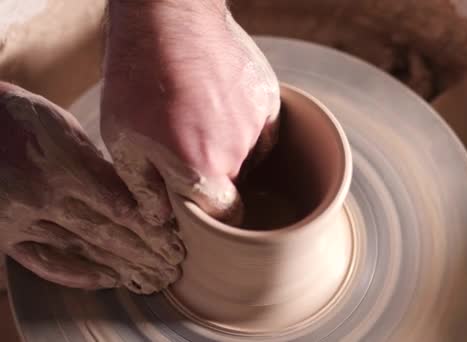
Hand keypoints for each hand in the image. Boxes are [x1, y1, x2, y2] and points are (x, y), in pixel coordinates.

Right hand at [0, 82, 183, 293]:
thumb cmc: (20, 117)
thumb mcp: (64, 128)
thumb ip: (96, 163)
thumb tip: (134, 193)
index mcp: (65, 165)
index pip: (120, 206)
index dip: (151, 227)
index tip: (176, 239)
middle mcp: (45, 196)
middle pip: (107, 232)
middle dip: (145, 252)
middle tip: (173, 267)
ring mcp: (23, 219)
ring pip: (82, 251)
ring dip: (122, 267)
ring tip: (152, 279)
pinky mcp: (6, 235)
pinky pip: (46, 264)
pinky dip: (80, 275)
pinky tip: (109, 280)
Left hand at [101, 1, 279, 223]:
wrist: (166, 17)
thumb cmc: (136, 77)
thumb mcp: (121, 138)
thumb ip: (144, 186)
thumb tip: (160, 217)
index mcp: (201, 170)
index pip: (227, 214)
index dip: (215, 214)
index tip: (203, 204)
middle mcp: (237, 153)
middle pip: (233, 181)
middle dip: (212, 173)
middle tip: (183, 143)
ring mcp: (256, 123)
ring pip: (248, 153)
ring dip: (228, 146)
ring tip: (199, 116)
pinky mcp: (267, 97)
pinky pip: (262, 126)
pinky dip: (244, 124)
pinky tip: (220, 104)